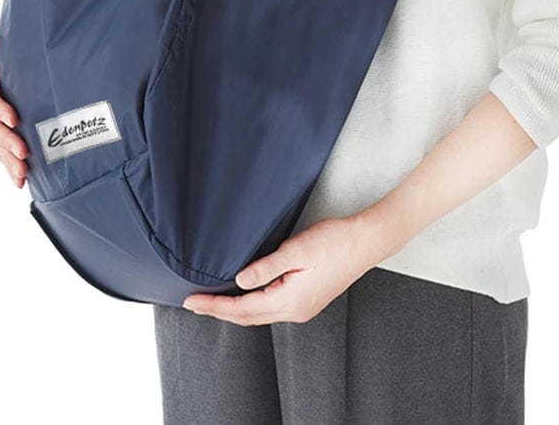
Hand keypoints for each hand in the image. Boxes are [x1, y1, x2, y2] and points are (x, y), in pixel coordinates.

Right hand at [0, 19, 28, 187]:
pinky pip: (2, 150)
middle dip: (6, 141)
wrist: (17, 55)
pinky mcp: (1, 130)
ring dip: (8, 159)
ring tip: (22, 173)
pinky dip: (10, 166)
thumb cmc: (10, 44)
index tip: (14, 119)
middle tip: (23, 154)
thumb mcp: (3, 38)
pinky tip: (20, 182)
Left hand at [182, 216, 376, 325]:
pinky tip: (244, 293)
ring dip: (234, 309)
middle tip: (194, 303)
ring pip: (259, 314)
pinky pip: (271, 307)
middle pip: (248, 317)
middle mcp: (296, 311)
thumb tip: (239, 279)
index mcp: (291, 301)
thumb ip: (266, 267)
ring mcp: (303, 307)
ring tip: (213, 300)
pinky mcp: (307, 299)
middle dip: (219, 311)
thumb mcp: (297, 250)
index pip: (242, 309)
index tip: (192, 301)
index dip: (214, 306)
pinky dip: (251, 303)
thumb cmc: (336, 242)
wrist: (366, 242)